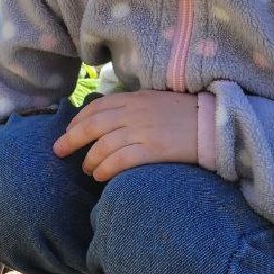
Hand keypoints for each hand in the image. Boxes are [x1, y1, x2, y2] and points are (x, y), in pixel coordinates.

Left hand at [52, 89, 203, 179]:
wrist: (215, 123)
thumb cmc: (186, 113)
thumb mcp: (156, 100)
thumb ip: (132, 105)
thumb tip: (108, 117)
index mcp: (134, 98)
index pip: (97, 107)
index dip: (78, 120)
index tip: (69, 131)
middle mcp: (134, 112)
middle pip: (92, 126)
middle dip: (71, 139)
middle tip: (59, 151)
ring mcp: (143, 131)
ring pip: (103, 146)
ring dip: (90, 159)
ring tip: (87, 169)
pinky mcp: (153, 150)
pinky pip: (120, 161)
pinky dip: (105, 169)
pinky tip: (100, 176)